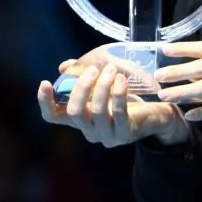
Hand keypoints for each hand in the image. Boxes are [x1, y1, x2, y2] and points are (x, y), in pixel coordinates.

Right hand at [37, 59, 188, 147]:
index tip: (45, 82)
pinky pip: (118, 113)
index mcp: (80, 119)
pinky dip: (118, 94)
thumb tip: (64, 66)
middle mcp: (89, 130)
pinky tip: (121, 80)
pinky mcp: (125, 133)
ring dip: (103, 87)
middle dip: (82, 87)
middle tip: (95, 69)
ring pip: (96, 111)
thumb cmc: (126, 100)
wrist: (155, 116)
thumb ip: (84, 77)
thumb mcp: (103, 88)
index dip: (45, 101)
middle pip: (74, 111)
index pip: (53, 116)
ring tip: (111, 70)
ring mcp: (106, 135)